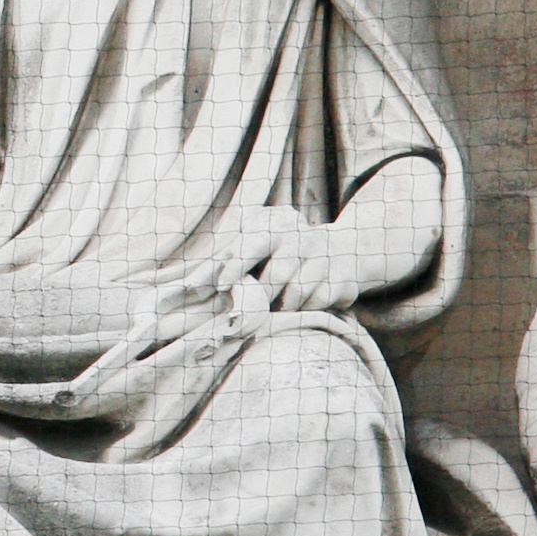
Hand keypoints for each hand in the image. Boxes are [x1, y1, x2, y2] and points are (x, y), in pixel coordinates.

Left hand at [233, 215, 421, 313]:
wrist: (344, 249)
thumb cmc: (284, 250)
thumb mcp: (257, 244)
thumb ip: (227, 261)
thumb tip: (192, 286)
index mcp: (275, 226)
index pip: (252, 244)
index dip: (236, 266)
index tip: (221, 286)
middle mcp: (303, 238)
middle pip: (276, 276)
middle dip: (260, 296)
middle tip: (249, 308)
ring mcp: (326, 258)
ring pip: (297, 293)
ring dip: (283, 305)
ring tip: (278, 304)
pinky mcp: (344, 280)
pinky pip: (318, 303)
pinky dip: (305, 309)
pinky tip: (303, 302)